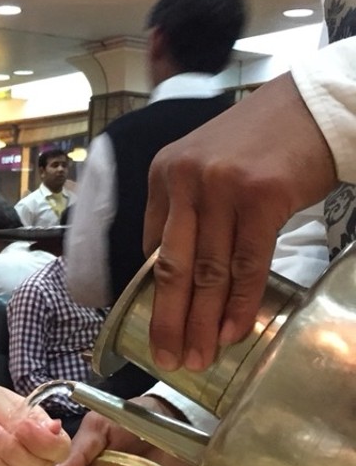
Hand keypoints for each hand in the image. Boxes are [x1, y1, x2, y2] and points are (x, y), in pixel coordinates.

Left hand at [142, 72, 336, 372]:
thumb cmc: (263, 144)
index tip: (154, 328)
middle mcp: (186, 179)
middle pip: (172, 265)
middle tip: (167, 359)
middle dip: (168, 320)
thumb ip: (189, 212)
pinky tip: (234, 330)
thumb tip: (183, 276)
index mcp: (165, 174)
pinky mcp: (261, 198)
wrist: (313, 106)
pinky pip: (246, 264)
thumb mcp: (207, 167)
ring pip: (208, 271)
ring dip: (203, 322)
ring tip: (199, 357)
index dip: (152, 295)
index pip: (151, 247)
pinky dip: (240, 303)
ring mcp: (223, 188)